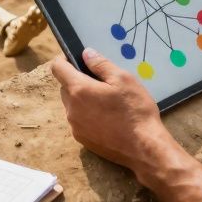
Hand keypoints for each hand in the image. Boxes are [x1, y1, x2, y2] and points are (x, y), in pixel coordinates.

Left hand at [50, 49, 171, 176]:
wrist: (144, 148)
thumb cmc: (135, 111)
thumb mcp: (123, 79)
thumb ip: (101, 64)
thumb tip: (86, 53)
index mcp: (78, 90)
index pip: (57, 68)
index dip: (64, 59)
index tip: (76, 58)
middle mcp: (71, 109)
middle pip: (65, 87)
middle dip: (77, 80)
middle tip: (101, 81)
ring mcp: (75, 127)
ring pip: (72, 105)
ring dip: (82, 99)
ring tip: (106, 101)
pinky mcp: (82, 140)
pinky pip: (79, 120)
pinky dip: (87, 115)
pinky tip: (107, 117)